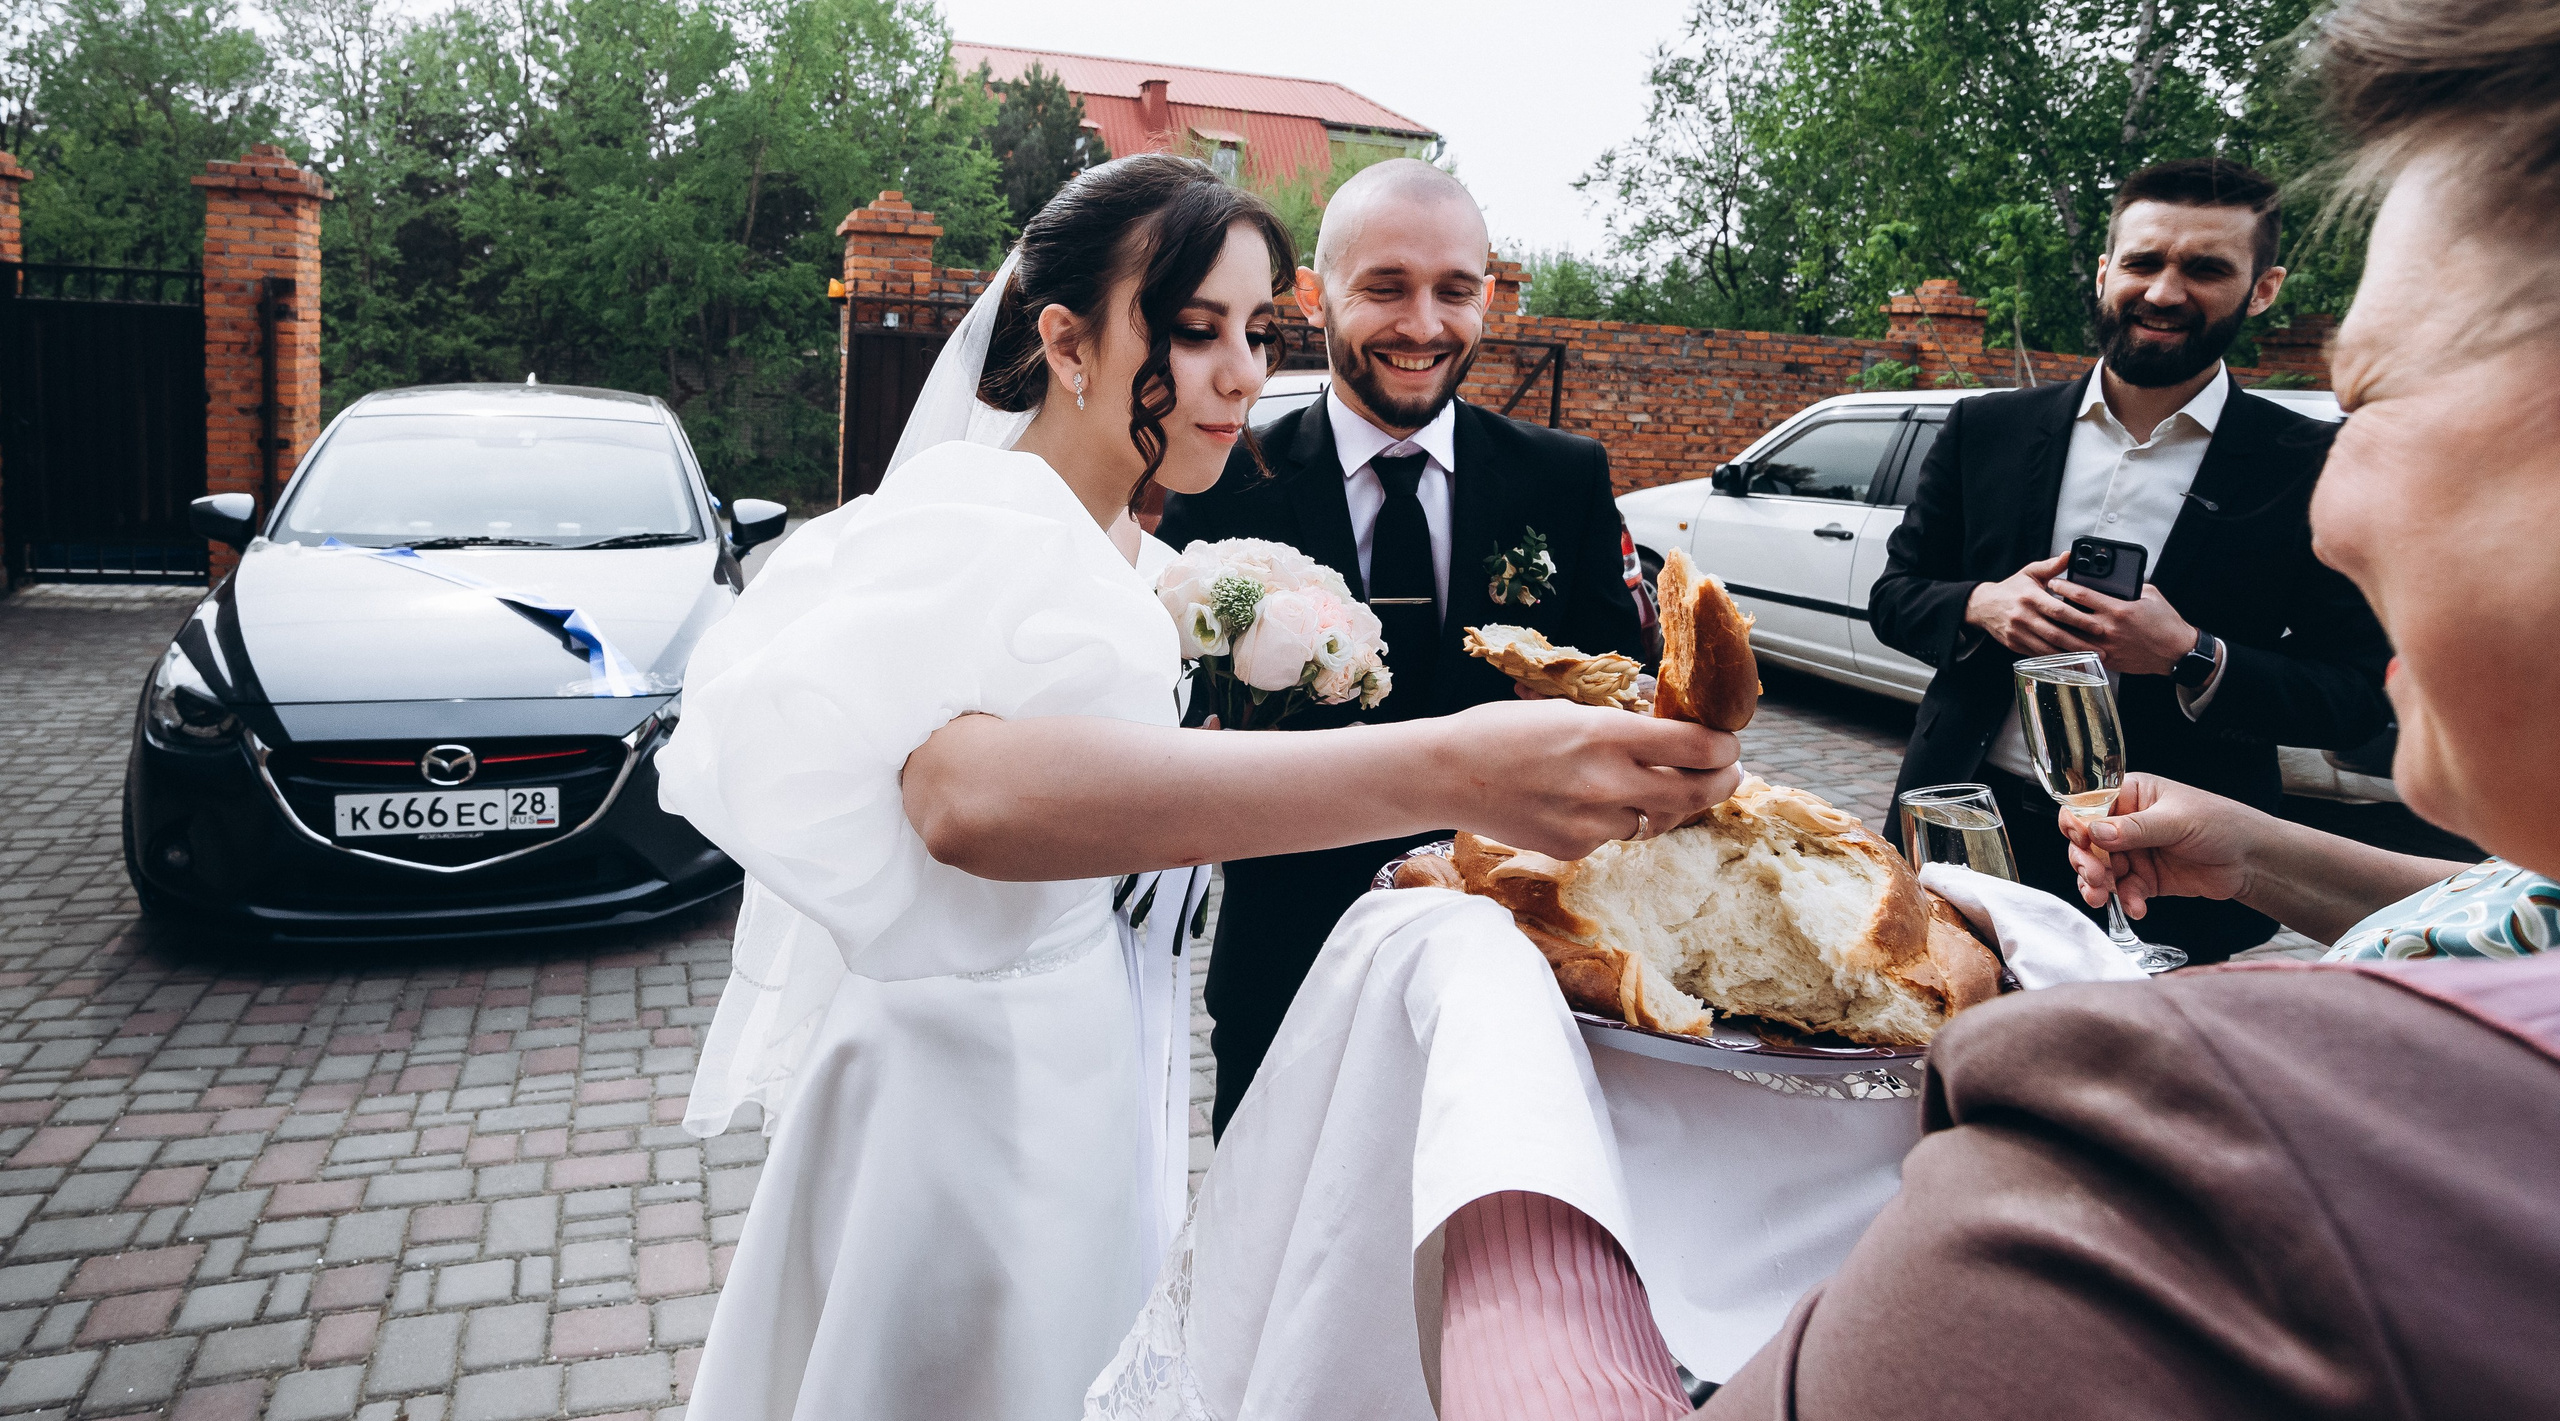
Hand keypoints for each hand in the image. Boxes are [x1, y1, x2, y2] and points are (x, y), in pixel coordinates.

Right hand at [1428, 700, 1740, 860]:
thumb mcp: (1569, 711)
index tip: (1728, 746)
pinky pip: (1616, 836)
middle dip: (1721, 783)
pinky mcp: (1575, 848)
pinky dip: (1617, 820)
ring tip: (1653, 785)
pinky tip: (1589, 802)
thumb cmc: (1503, 730)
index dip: (1724, 748)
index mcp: (1606, 733)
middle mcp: (1606, 781)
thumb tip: (1674, 737)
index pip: (1696, 747)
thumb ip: (1622, 728)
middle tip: (1728, 774)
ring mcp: (1591, 822)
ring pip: (1657, 820)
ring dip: (1665, 805)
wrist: (1448, 773)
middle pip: (1693, 794)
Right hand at [1962, 555, 2092, 655]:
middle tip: (2101, 650)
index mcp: (2030, 597)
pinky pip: (2037, 654)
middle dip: (2080, 643)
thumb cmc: (2012, 589)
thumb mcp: (2030, 573)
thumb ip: (2052, 566)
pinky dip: (2055, 659)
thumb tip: (2070, 555)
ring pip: (2047, 648)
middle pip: (2055, 633)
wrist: (1983, 605)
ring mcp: (2017, 632)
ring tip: (2089, 658)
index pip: (2059, 611)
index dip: (2080, 620)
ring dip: (2069, 655)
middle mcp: (2023, 616)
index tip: (2098, 628)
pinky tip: (2070, 661)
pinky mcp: (2014, 644)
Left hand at [2043, 579, 2196, 675]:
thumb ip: (2129, 586)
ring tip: (2048, 618)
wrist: (2176, 652)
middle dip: (2054, 606)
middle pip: (2071, 616)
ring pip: (2072, 636)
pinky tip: (2060, 638)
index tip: (2054, 582)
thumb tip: (2111, 581)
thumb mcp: (2150, 595)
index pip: (2082, 595)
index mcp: (2118, 609)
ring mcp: (2106, 647)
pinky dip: (2069, 645)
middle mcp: (2109, 629)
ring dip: (2058, 627)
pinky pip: (2081, 652)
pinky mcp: (2107, 661)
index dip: (2064, 586)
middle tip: (2043, 599)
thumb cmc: (2165, 622)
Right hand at [2057, 773, 2270, 917]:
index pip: (2088, 805)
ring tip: (2103, 898)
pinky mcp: (2145, 878)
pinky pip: (2123, 890)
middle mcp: (2127, 823)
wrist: (2252, 860)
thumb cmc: (2221, 823)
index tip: (2082, 841)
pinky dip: (2126, 900)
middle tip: (2095, 877)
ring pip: (2100, 869)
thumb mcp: (2177, 820)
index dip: (2078, 823)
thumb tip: (2096, 832)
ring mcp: (2135, 852)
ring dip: (2098, 885)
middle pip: (2088, 842)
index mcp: (2131, 795)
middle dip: (2086, 861)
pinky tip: (2137, 907)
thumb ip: (2135, 828)